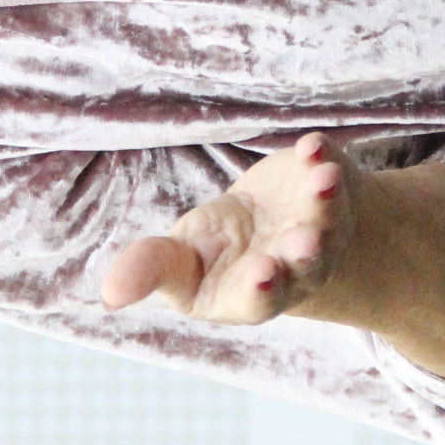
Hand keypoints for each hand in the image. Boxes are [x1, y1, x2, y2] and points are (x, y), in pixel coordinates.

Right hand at [100, 133, 359, 325]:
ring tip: (323, 179)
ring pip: (331, 216)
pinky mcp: (331, 184)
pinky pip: (336, 168)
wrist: (270, 221)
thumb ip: (153, 272)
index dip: (261, 289)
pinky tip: (311, 145)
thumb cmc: (216, 253)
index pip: (260, 298)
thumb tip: (108, 294)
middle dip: (305, 251)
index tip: (264, 273)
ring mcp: (322, 225)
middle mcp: (296, 266)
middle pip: (307, 264)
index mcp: (252, 292)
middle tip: (307, 241)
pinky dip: (326, 156)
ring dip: (326, 199)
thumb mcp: (179, 265)